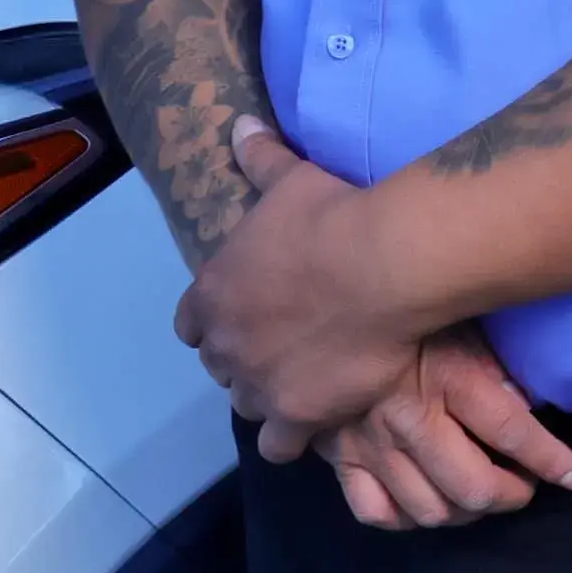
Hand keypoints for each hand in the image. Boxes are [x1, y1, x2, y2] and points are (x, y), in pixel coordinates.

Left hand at [176, 120, 571, 518]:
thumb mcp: (290, 180)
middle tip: (283, 350)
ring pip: (246, 406)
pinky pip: (279, 445)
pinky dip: (291, 438)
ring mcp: (258, 384)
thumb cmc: (332, 217)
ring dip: (267, 399)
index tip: (246, 317)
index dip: (217, 322)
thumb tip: (241, 127)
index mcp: (211, 292)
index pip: (191, 325)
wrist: (380, 265)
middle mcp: (224, 345)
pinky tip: (315, 425)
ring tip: (303, 387)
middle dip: (244, 361)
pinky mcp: (296, 415)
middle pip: (220, 367)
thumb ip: (260, 159)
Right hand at [320, 328, 571, 528]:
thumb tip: (527, 401)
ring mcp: (371, 443)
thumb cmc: (402, 303)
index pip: (512, 431)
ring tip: (481, 496)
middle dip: (511, 495)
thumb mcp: (457, 316)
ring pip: (428, 508)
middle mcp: (410, 418)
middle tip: (524, 487)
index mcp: (448, 377)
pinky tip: (424, 503)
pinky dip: (404, 518)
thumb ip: (489, 360)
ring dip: (465, 513)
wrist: (318, 299)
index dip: (550, 460)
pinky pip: (374, 510)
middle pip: (473, 486)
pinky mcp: (338, 455)